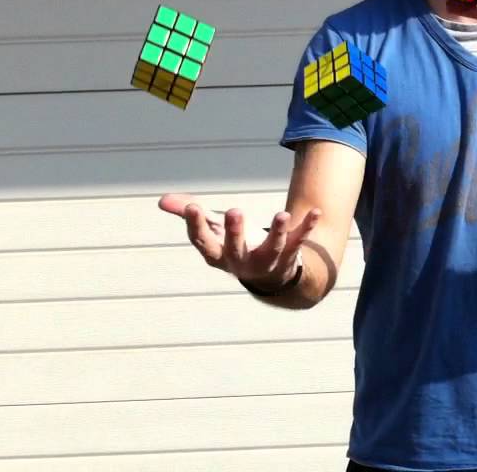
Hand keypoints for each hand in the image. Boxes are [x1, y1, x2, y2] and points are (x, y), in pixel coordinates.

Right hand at [158, 193, 320, 287]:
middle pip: (236, 250)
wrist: (271, 277)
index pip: (203, 243)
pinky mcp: (289, 256)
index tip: (192, 207)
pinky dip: (307, 227)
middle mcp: (241, 262)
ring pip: (272, 249)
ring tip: (281, 214)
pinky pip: (299, 241)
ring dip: (276, 232)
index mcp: (218, 256)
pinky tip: (314, 212)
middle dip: (234, 232)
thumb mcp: (212, 233)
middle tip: (234, 211)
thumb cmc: (235, 248)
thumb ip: (191, 215)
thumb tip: (162, 200)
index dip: (195, 227)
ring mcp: (267, 261)